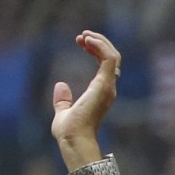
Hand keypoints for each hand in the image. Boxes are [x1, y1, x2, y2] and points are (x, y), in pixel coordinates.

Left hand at [51, 31, 119, 155]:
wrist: (74, 139)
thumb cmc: (70, 132)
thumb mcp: (63, 112)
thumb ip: (63, 100)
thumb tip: (61, 86)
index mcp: (100, 93)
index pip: (105, 65)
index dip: (94, 50)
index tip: (80, 42)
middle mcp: (107, 89)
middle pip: (112, 58)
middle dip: (98, 42)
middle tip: (81, 36)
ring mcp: (107, 87)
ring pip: (113, 55)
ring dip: (100, 41)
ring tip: (84, 35)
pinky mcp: (104, 85)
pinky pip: (110, 58)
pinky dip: (100, 46)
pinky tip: (87, 41)